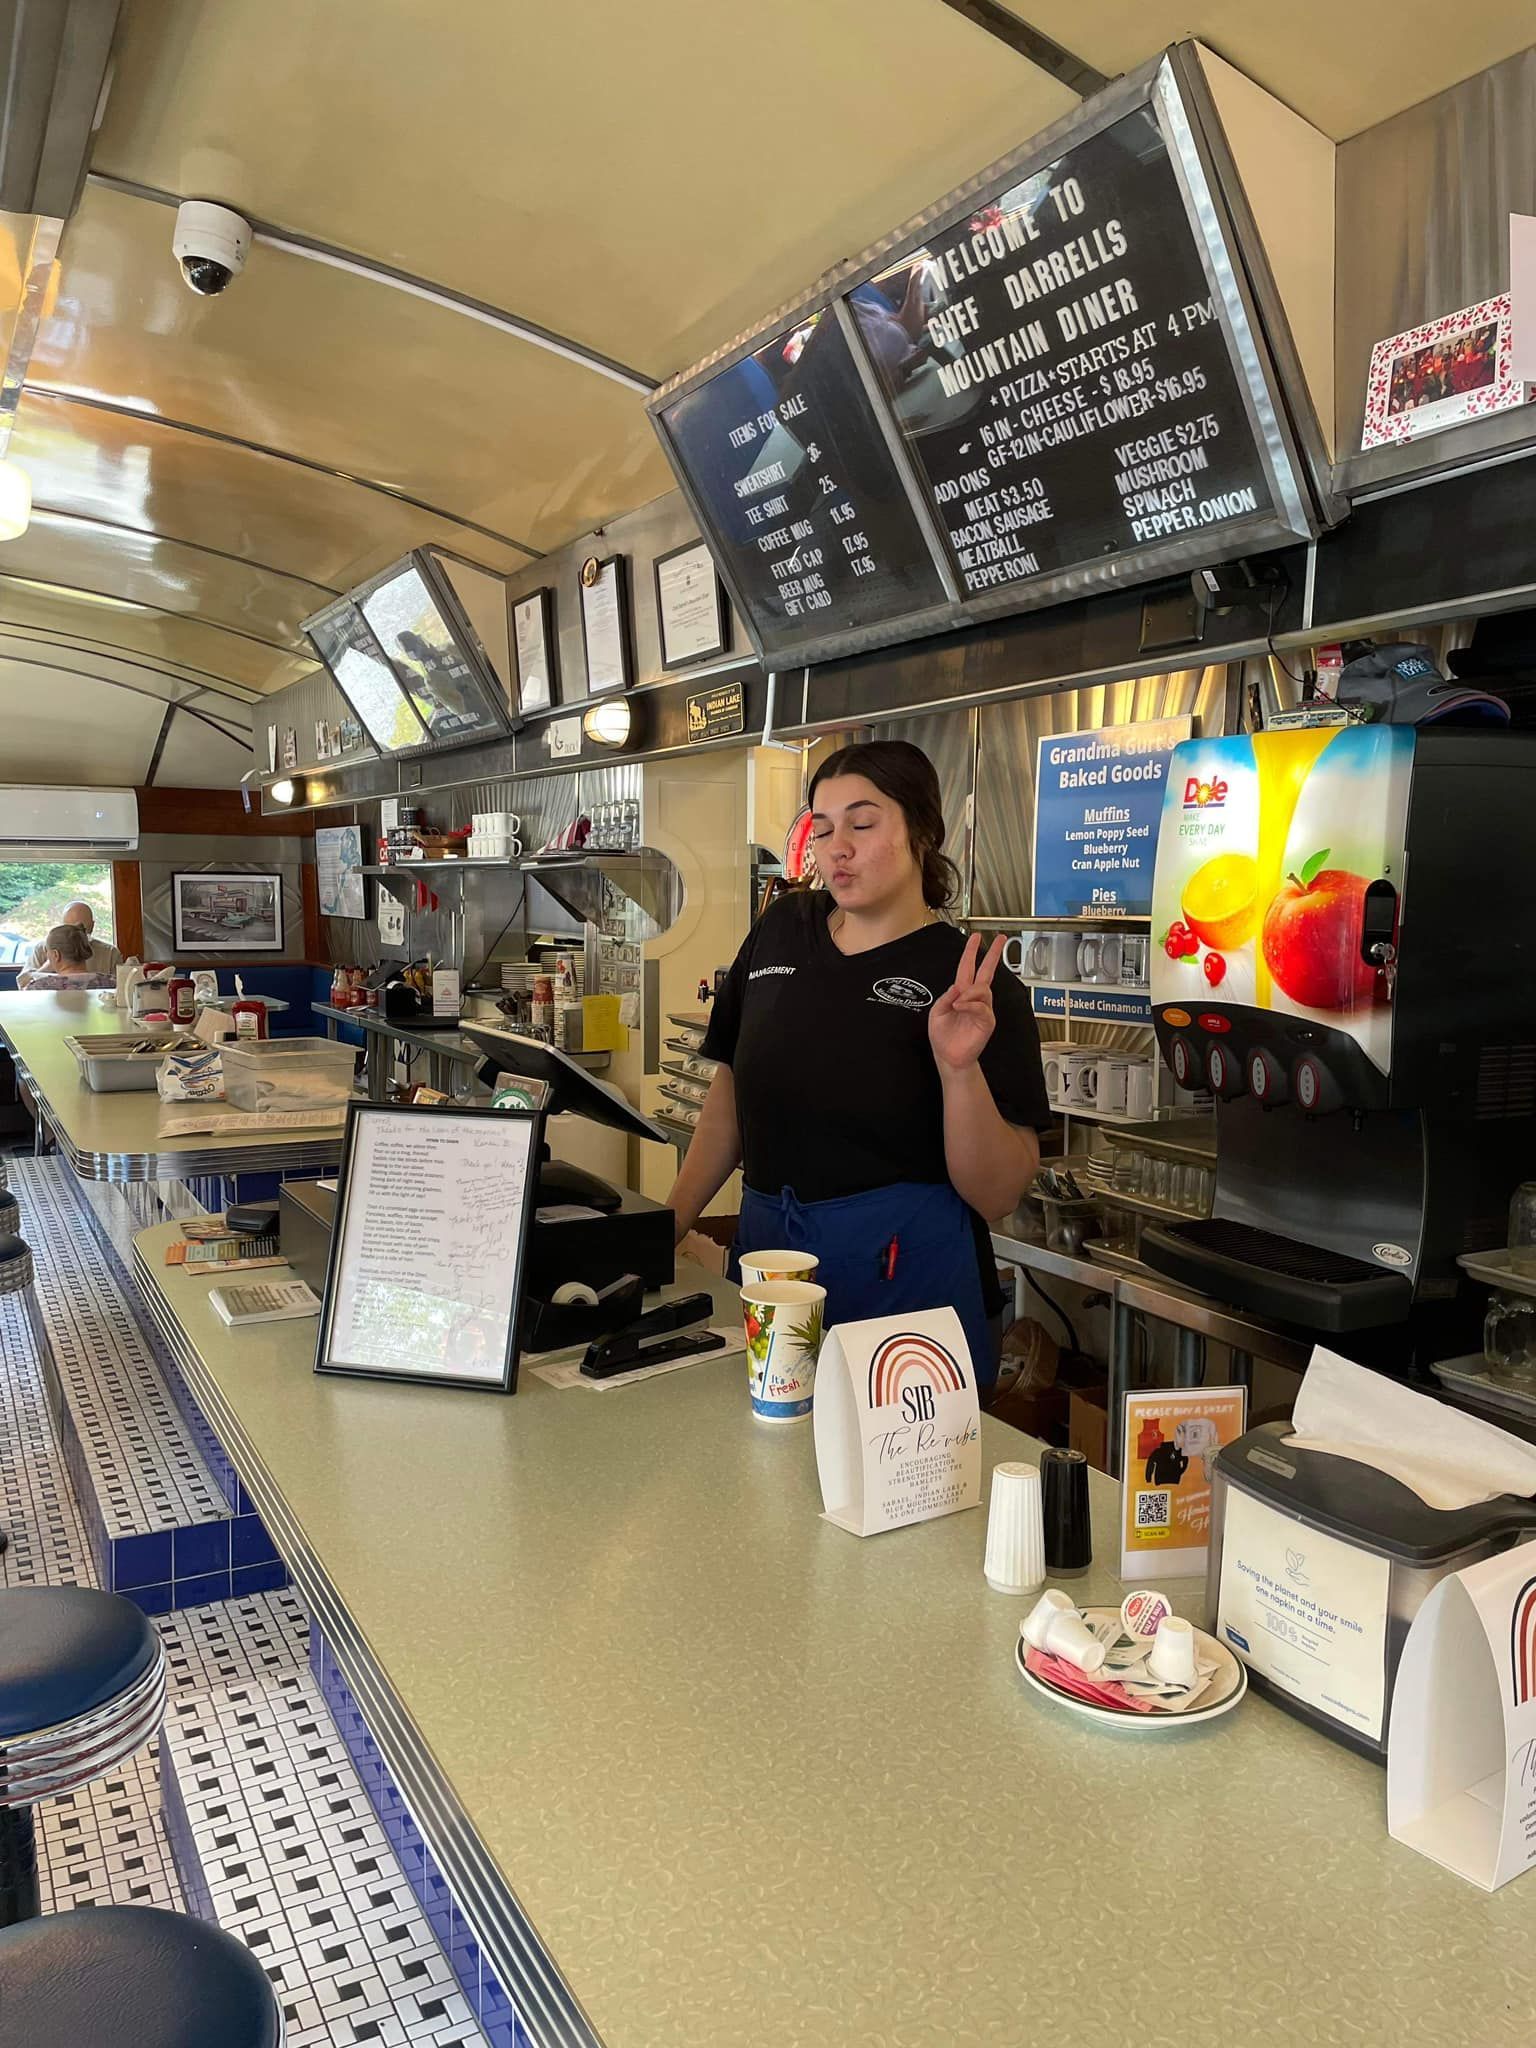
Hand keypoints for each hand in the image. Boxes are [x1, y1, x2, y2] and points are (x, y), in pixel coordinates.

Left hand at [929, 932, 1004, 1074]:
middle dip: (992, 954)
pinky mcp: (987, 1021)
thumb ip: (946, 996)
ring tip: (957, 1004)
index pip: (968, 968)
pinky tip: (961, 1007)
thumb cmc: (943, 1036)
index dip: (971, 952)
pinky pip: (982, 1007)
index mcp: (961, 993)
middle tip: (999, 938)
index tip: (975, 937)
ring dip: (969, 993)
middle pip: (986, 971)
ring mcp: (982, 1009)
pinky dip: (970, 1005)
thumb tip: (958, 986)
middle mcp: (974, 999)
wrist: (948, 1057)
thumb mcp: (936, 1012)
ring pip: (982, 989)